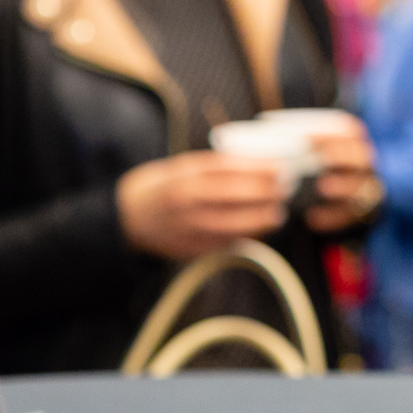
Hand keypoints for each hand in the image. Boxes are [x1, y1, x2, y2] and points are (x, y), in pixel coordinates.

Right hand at [116, 152, 287, 259]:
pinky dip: (244, 237)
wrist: (126, 217)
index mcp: (185, 175)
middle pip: (234, 196)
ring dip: (260, 220)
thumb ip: (217, 165)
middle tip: (286, 190)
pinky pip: (224, 244)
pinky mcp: (190, 249)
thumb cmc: (162, 186)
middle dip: (265, 193)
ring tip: (277, 214)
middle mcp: (186, 201)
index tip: (281, 167)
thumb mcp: (183, 166)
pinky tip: (257, 230)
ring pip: (233, 225)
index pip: (229, 169)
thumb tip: (260, 163)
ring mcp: (187, 227)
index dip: (259, 168)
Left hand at [298, 117, 377, 231]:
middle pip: (362, 156)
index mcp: (350, 142)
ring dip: (344, 186)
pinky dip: (333, 217)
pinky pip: (352, 215)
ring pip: (363, 186)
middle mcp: (363, 164)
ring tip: (322, 187)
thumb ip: (294, 144)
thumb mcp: (303, 151)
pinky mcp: (359, 213)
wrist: (323, 195)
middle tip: (324, 157)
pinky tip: (312, 218)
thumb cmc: (305, 164)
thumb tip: (267, 138)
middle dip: (343, 155)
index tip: (305, 137)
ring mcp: (365, 189)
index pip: (348, 131)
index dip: (329, 132)